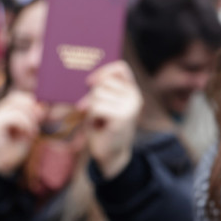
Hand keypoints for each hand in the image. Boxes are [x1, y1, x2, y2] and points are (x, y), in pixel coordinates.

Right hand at [0, 91, 43, 176]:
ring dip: (30, 118)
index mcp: (3, 112)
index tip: (37, 122)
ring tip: (30, 133)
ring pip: (18, 103)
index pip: (20, 97)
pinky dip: (25, 125)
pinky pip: (15, 116)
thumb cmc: (12, 152)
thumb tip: (42, 105)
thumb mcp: (28, 132)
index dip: (32, 105)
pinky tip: (26, 135)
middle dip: (32, 110)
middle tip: (34, 127)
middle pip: (19, 97)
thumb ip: (34, 118)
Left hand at [77, 61, 141, 178]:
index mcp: (132, 90)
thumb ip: (99, 89)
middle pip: (103, 82)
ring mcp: (130, 106)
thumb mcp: (102, 103)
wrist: (110, 154)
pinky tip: (98, 125)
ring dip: (90, 108)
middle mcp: (135, 96)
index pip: (121, 67)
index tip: (90, 82)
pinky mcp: (123, 117)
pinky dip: (91, 116)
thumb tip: (86, 79)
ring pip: (97, 95)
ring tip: (98, 119)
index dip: (103, 70)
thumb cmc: (102, 126)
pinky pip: (96, 107)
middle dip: (91, 96)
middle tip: (92, 111)